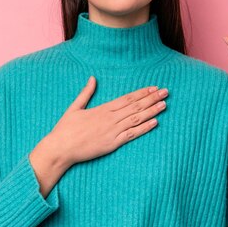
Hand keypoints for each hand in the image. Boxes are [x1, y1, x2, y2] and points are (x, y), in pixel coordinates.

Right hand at [45, 77, 168, 166]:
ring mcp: (112, 131)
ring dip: (152, 111)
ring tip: (164, 105)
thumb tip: (92, 78)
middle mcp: (110, 118)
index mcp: (102, 109)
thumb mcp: (74, 107)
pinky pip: (132, 134)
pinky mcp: (112, 144)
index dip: (142, 93)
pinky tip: (155, 122)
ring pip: (137, 118)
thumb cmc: (65, 129)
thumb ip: (86, 93)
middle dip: (152, 98)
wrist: (60, 148)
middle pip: (135, 106)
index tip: (153, 88)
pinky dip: (144, 128)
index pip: (127, 98)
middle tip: (166, 92)